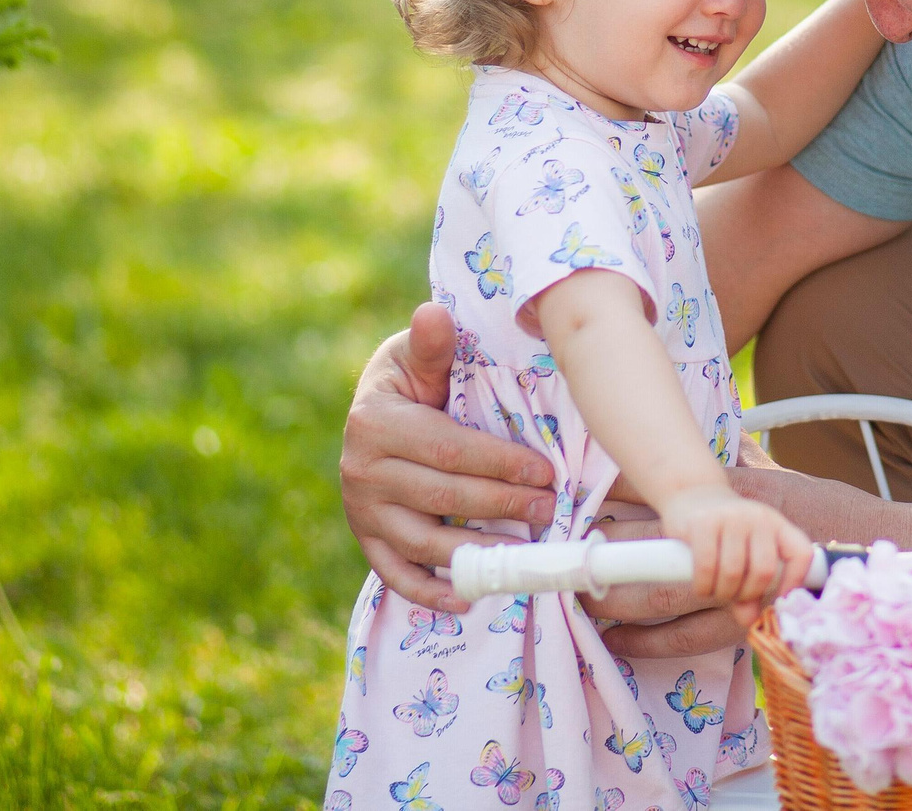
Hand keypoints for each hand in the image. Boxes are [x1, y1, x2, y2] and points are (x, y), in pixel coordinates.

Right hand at [339, 302, 559, 609]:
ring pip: (424, 542)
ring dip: (478, 553)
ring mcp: (361, 511)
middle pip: (443, 497)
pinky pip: (397, 574)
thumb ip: (432, 346)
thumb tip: (433, 313)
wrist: (373, 411)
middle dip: (502, 505)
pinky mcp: (367, 540)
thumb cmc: (412, 380)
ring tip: (526, 554)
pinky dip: (431, 593)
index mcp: (376, 422)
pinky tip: (471, 598)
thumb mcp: (418, 357)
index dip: (498, 464)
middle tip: (550, 509)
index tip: (545, 472)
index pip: (447, 450)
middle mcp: (361, 470)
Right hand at [660, 486, 814, 620]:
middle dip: (747, 594)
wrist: (692, 492)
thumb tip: (749, 621)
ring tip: (716, 590)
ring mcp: (731, 518)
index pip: (801, 553)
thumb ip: (751, 588)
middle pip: (763, 572)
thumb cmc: (725, 533)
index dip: (795, 582)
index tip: (778, 601)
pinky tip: (702, 586)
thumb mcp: (745, 554)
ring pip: (733, 573)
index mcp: (777, 524)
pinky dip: (704, 587)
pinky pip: (707, 568)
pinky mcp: (703, 523)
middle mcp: (758, 517)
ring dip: (723, 593)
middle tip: (734, 596)